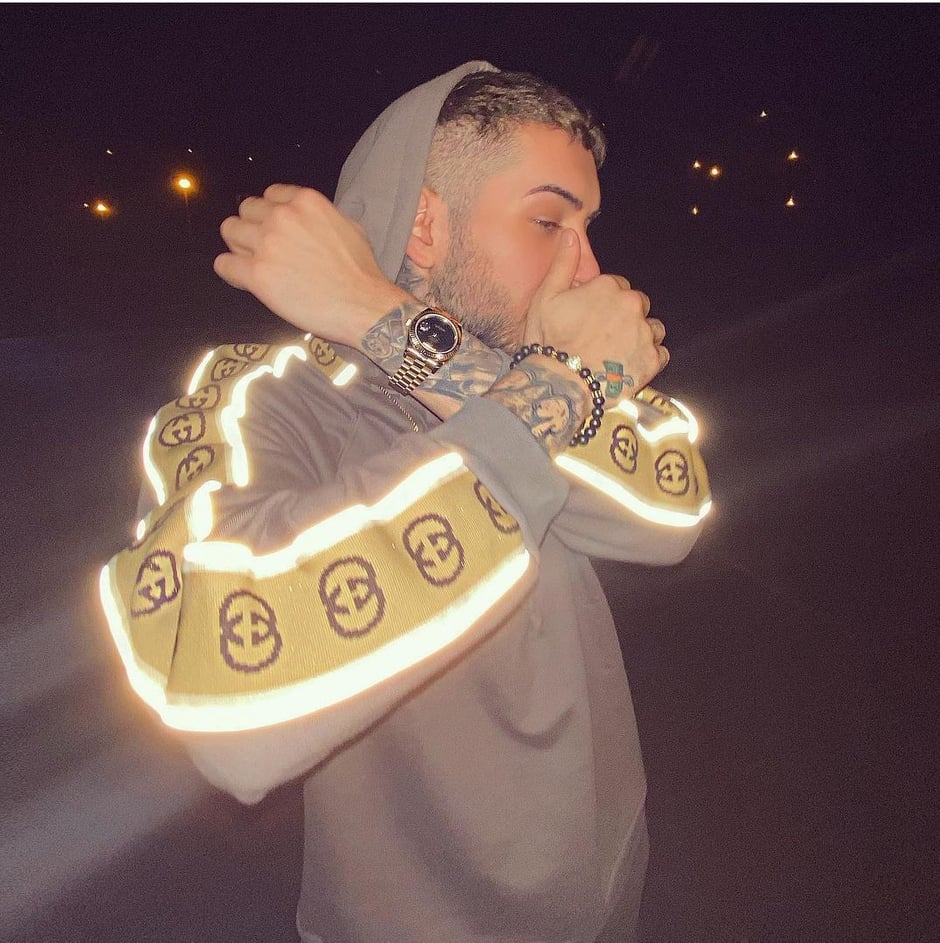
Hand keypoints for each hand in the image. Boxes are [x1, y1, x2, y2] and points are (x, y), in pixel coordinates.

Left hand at [214, 184, 409, 346]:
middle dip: (253, 227)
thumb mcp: (350, 227)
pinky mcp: (257, 274)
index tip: (275, 229)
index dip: (271, 213)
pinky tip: (244, 280)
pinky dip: (230, 272)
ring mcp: (267, 244)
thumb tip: (311, 221)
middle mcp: (282, 217)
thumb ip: (322, 216)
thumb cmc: (362, 273)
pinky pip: (223, 265)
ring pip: (229, 231)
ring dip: (238, 246)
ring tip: (253, 263)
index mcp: (305, 202)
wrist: (363, 305)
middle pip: (246, 210)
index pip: (270, 195)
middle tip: (264, 248)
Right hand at [523, 229, 668, 397]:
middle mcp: (632, 305)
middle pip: (638, 305)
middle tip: (604, 336)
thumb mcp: (546, 296)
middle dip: (625, 317)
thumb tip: (571, 234)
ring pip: (653, 328)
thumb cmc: (549, 340)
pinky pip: (661, 354)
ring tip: (619, 351)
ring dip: (641, 336)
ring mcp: (645, 333)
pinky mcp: (652, 360)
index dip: (604, 302)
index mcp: (609, 287)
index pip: (618, 286)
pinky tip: (630, 365)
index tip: (592, 317)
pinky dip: (649, 358)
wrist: (559, 383)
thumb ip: (563, 263)